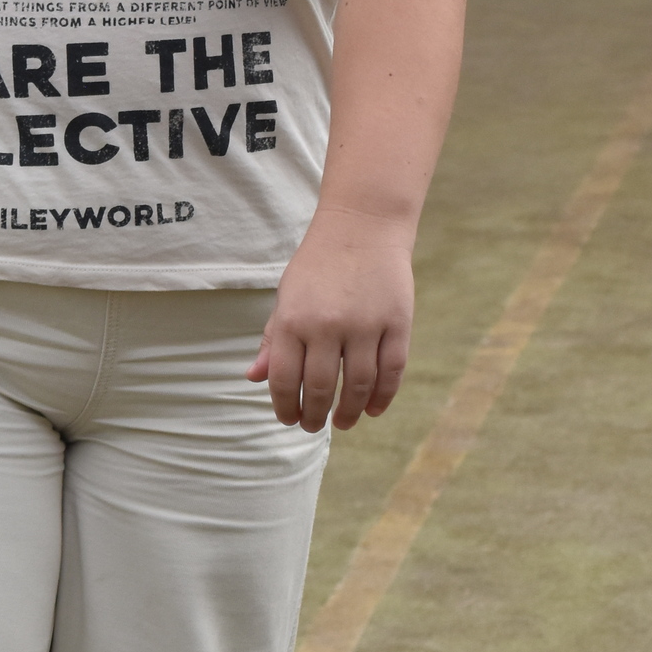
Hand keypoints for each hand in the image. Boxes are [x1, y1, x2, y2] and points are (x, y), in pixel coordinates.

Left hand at [248, 209, 415, 431]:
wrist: (361, 225)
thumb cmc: (318, 265)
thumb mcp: (286, 297)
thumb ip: (272, 339)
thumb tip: (253, 378)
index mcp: (292, 319)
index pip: (283, 379)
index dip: (284, 406)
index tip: (288, 419)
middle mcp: (326, 325)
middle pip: (319, 388)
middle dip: (314, 416)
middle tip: (313, 426)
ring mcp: (365, 325)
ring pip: (357, 386)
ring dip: (349, 412)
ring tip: (343, 422)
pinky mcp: (397, 322)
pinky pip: (391, 371)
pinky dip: (382, 396)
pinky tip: (372, 409)